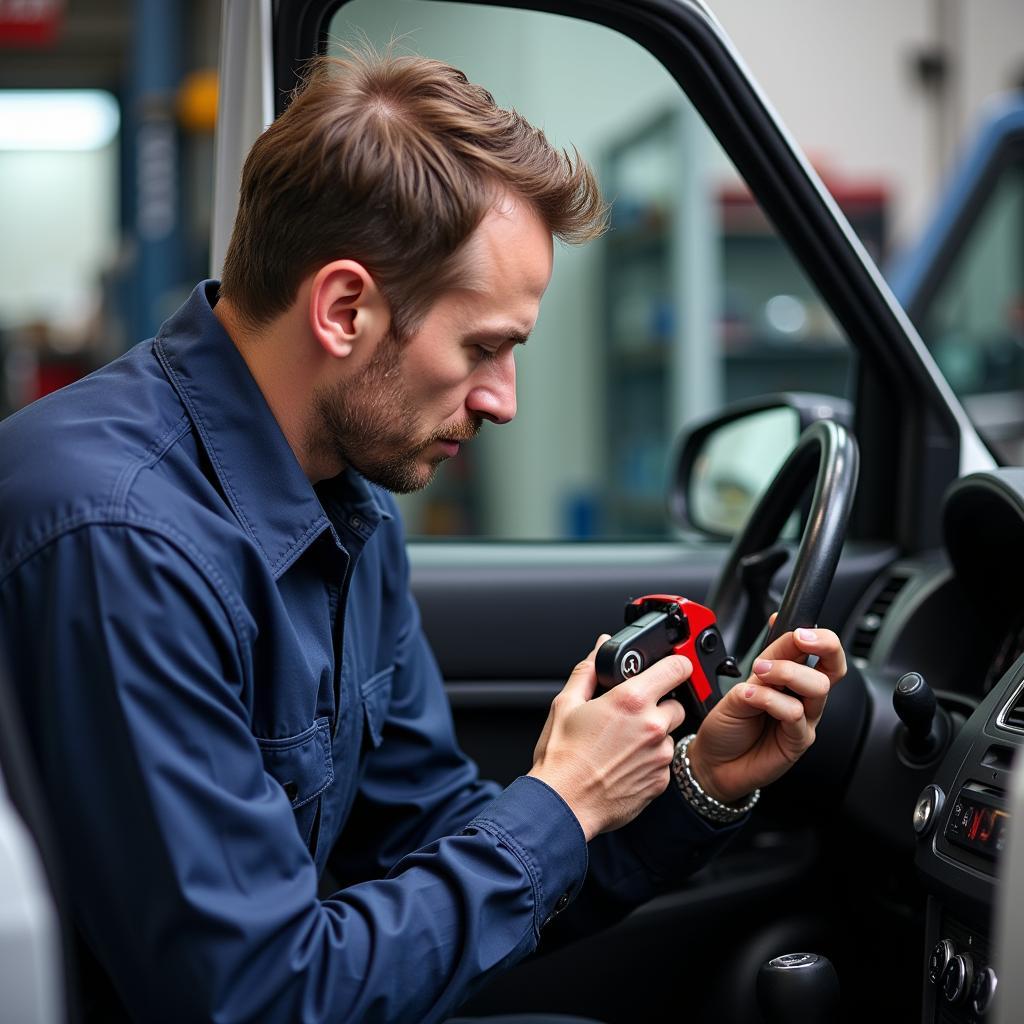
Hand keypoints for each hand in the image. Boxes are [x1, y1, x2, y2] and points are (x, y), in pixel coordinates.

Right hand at [529, 635, 688, 840]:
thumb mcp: (566, 703)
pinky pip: (663, 761)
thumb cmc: (562, 757)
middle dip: (659, 704)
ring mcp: (660, 756)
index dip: (676, 663)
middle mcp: (652, 726)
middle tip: (630, 715)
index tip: (671, 666)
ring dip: (654, 734)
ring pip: (670, 734)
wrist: (562, 804)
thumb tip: (602, 647)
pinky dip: (650, 760)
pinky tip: (624, 763)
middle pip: (676, 703)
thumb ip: (590, 670)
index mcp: (631, 700)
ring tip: (622, 743)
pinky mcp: (661, 781)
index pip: (677, 668)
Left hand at [687, 622, 846, 803]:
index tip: (799, 628)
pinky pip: (794, 714)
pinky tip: (750, 697)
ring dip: (787, 672)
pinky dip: (770, 699)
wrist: (713, 762)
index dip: (815, 635)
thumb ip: (765, 661)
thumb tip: (776, 624)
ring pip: (818, 687)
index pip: (818, 652)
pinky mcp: (797, 741)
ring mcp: (803, 720)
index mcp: (791, 679)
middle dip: (823, 646)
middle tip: (798, 639)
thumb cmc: (727, 725)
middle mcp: (802, 698)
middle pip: (834, 668)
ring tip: (760, 673)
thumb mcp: (741, 684)